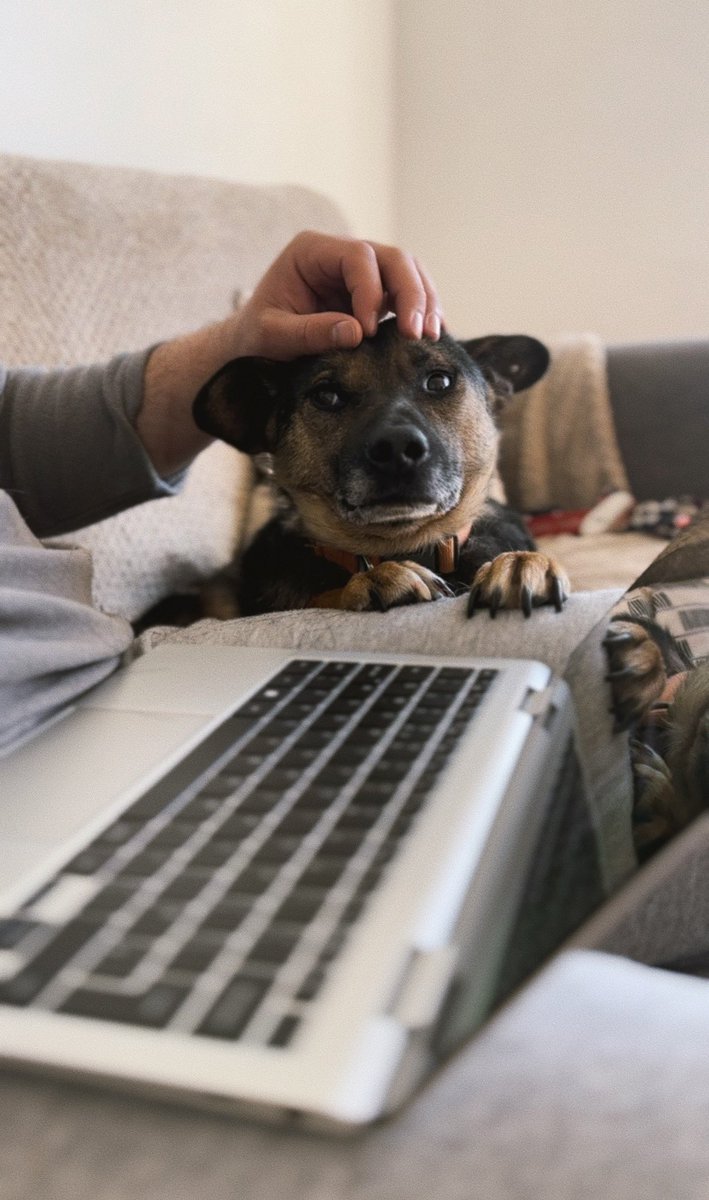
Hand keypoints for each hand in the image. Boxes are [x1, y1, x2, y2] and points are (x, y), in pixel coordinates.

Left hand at [230, 231, 442, 360]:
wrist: (255, 345)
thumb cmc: (257, 336)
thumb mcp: (271, 335)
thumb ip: (308, 332)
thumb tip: (355, 333)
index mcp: (311, 250)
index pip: (356, 257)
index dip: (370, 291)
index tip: (367, 332)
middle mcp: (341, 254)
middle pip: (392, 258)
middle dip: (410, 294)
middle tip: (416, 334)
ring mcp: (362, 272)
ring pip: (407, 273)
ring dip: (424, 303)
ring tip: (430, 336)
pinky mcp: (374, 294)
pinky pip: (407, 295)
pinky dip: (422, 313)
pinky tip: (434, 334)